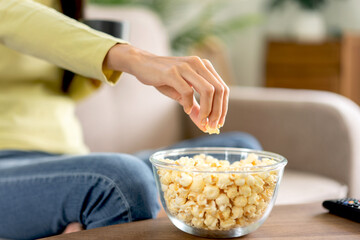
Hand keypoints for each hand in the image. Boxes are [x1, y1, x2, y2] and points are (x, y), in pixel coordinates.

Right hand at [104, 44, 228, 131]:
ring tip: (201, 120)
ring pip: (207, 90)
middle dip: (217, 111)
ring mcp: (186, 67)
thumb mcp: (182, 94)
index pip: (223, 89)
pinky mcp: (172, 72)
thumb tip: (203, 126)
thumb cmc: (164, 79)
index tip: (219, 123)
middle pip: (218, 90)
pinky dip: (189, 104)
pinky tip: (185, 110)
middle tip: (211, 125)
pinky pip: (187, 91)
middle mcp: (198, 64)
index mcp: (205, 67)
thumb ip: (195, 108)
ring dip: (206, 109)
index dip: (223, 108)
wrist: (142, 64)